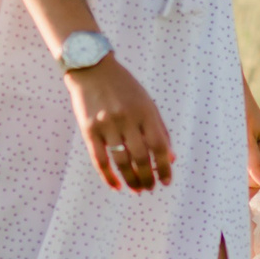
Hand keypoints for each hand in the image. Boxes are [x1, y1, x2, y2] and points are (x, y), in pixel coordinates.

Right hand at [67, 57, 174, 191]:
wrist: (92, 69)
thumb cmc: (124, 87)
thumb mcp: (147, 103)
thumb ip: (159, 129)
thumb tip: (170, 158)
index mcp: (145, 112)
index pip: (159, 146)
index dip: (164, 167)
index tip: (166, 181)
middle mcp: (127, 119)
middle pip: (140, 157)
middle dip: (147, 177)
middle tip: (150, 188)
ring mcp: (107, 125)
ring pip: (121, 161)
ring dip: (131, 179)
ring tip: (137, 189)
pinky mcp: (89, 130)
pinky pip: (99, 160)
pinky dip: (108, 176)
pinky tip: (116, 186)